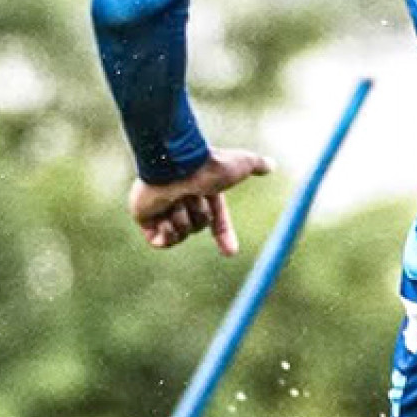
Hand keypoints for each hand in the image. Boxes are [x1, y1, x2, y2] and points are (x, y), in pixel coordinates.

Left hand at [128, 148, 273, 255]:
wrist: (176, 164)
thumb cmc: (208, 165)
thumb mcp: (241, 164)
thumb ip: (256, 164)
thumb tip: (272, 165)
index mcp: (202, 191)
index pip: (216, 220)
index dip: (224, 235)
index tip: (230, 252)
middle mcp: (183, 199)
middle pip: (198, 227)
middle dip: (198, 216)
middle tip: (191, 197)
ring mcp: (162, 209)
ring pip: (179, 233)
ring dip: (181, 219)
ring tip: (175, 201)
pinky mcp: (143, 216)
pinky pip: (158, 241)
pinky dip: (164, 234)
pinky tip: (165, 217)